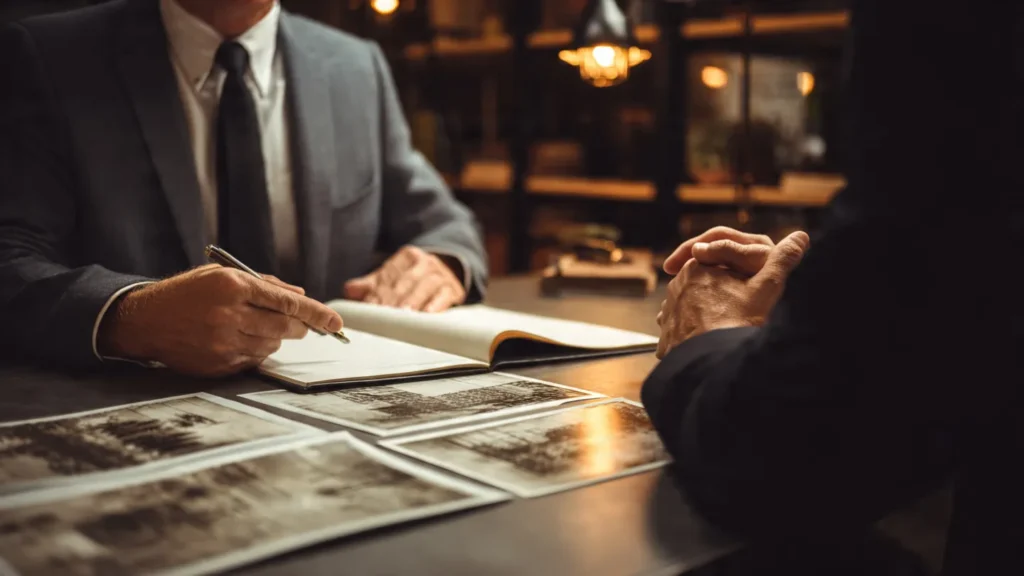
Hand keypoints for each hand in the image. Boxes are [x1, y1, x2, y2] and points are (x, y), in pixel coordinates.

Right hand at [98, 265, 343, 376]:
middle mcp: (230, 315)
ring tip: (253, 326)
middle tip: (301, 325)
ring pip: (271, 346)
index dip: (317, 313)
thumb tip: (301, 297)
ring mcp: (223, 343)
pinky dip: (255, 351)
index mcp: (234, 286)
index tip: (336, 322)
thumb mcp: (223, 275)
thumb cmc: (187, 293)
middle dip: (299, 327)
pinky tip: (237, 340)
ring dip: (274, 338)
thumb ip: (266, 285)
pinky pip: (253, 361)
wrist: (145, 320)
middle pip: (285, 328)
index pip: (287, 303)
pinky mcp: (219, 364)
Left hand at [343, 246, 465, 311]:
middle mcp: (424, 262)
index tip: (370, 307)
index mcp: (406, 257)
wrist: (451, 270)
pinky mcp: (453, 289)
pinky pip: (444, 295)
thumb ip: (370, 284)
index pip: (389, 275)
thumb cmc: (415, 279)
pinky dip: (436, 304)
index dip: (378, 292)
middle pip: (406, 281)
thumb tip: (349, 290)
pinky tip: (427, 313)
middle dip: (394, 298)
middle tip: (384, 314)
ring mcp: (440, 275)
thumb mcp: (393, 276)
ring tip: (404, 314)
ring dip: (413, 301)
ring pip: (425, 286)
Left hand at [656, 231, 809, 358]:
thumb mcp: (767, 288)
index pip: (718, 262)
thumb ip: (782, 260)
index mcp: (696, 266)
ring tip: (729, 328)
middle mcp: (676, 286)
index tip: (751, 290)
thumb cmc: (739, 323)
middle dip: (722, 293)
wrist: (712, 365)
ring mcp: (668, 312)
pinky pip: (682, 329)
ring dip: (707, 312)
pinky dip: (695, 333)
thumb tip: (801, 237)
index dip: (739, 274)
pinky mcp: (666, 336)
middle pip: (705, 285)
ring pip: (693, 306)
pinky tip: (711, 341)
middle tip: (742, 311)